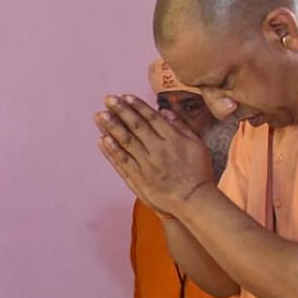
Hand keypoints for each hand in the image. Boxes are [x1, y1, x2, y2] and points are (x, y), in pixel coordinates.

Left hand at [94, 95, 213, 215]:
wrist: (193, 200)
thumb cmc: (198, 172)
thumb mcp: (197, 145)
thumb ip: (181, 126)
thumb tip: (165, 111)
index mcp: (173, 140)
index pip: (152, 118)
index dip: (137, 106)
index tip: (125, 96)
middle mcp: (158, 150)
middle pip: (136, 127)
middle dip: (121, 111)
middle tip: (108, 99)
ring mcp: (147, 165)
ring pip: (126, 143)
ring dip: (112, 128)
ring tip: (100, 115)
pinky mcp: (139, 179)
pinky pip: (123, 162)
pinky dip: (112, 151)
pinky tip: (103, 139)